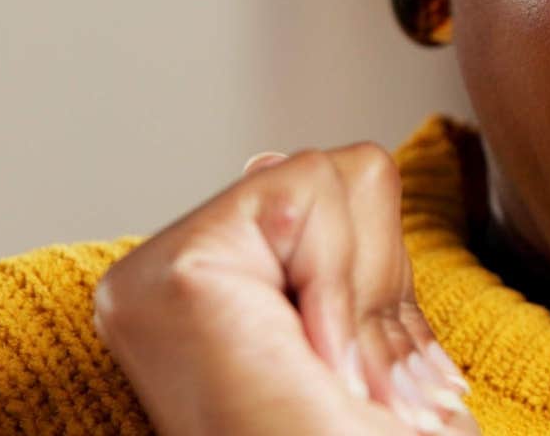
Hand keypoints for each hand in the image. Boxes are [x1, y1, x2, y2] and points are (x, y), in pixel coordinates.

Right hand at [92, 145, 481, 434]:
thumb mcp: (369, 342)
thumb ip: (346, 264)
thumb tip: (297, 168)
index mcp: (218, 291)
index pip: (344, 190)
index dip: (389, 283)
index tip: (375, 377)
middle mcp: (173, 274)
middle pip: (348, 172)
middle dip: (383, 285)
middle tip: (357, 381)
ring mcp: (161, 272)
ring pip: (336, 175)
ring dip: (364, 293)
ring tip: (329, 373)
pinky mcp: (177, 272)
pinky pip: (307, 194)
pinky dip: (340, 288)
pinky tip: (312, 359)